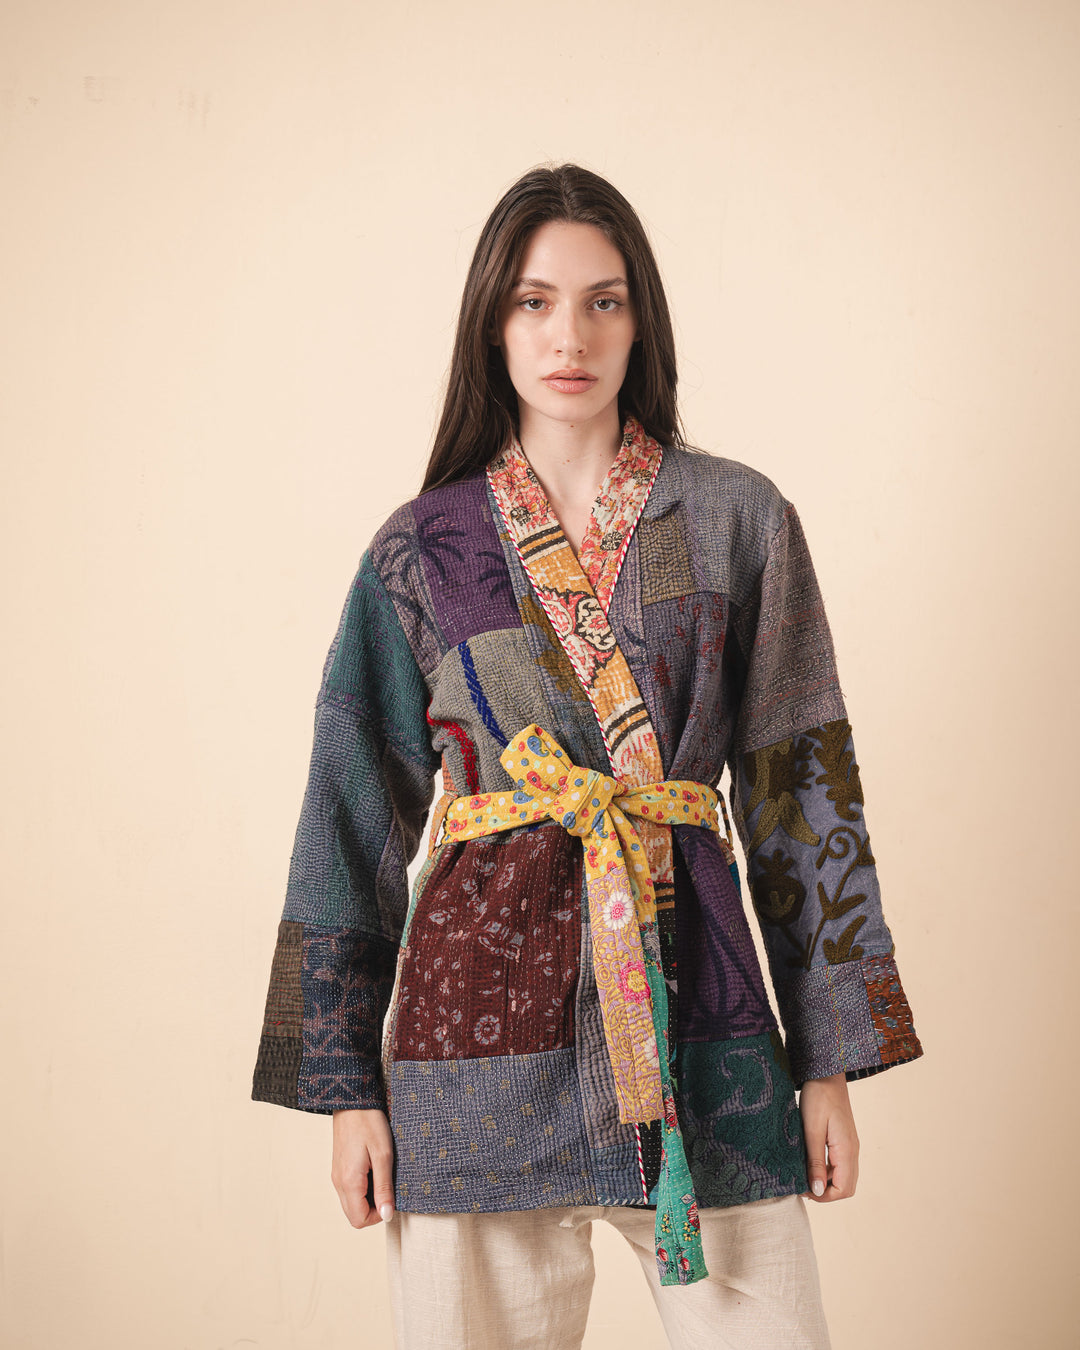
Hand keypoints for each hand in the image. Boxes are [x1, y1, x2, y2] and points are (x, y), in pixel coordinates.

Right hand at [331, 1107, 395, 1227]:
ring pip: (351, 1203)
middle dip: (373, 1210)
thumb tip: (387, 1214)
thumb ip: (384, 1187)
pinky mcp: (339, 1167)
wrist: (352, 1099)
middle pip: (353, 1215)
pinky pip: (349, 1190)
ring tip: (382, 1175)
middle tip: (388, 1188)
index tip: (391, 1198)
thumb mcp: (383, 1155)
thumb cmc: (369, 1122)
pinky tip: (374, 1169)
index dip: (378, 1216)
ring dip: (368, 1199)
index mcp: (349, 1182)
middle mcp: (338, 1182)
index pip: (359, 1220)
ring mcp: (337, 1175)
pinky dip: (362, 1189)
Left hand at [799, 1072, 858, 1203]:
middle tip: (802, 1185)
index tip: (803, 1190)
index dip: (824, 1197)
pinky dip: (827, 1170)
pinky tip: (809, 1163)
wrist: (826, 1073)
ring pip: (843, 1177)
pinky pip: (839, 1164)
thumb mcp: (812, 1130)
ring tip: (803, 1175)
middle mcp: (852, 1151)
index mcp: (847, 1150)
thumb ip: (815, 1161)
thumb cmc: (818, 1097)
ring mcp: (850, 1146)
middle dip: (825, 1193)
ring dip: (825, 1182)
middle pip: (846, 1187)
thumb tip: (817, 1191)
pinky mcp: (844, 1140)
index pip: (843, 1189)